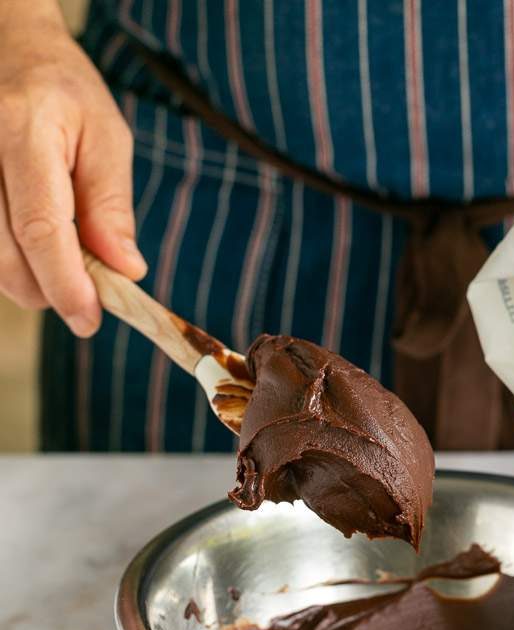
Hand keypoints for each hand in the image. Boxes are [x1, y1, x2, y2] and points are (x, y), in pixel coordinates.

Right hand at [0, 1, 145, 336]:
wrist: (9, 50)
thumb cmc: (65, 93)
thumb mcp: (107, 137)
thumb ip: (112, 206)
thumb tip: (125, 272)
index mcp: (25, 132)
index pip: (41, 228)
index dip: (65, 284)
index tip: (89, 318)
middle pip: (5, 254)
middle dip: (47, 291)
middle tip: (85, 300)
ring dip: (27, 281)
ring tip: (64, 269)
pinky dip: (9, 262)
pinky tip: (33, 252)